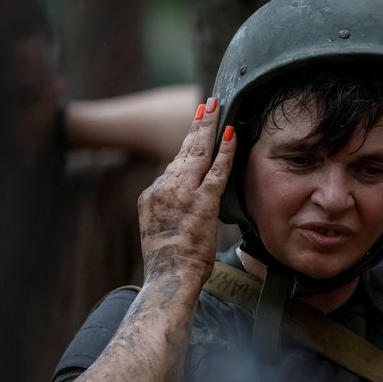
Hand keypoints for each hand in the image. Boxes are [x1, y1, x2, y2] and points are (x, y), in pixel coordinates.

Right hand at [137, 97, 234, 282]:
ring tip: (215, 108)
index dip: (186, 147)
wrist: (168, 276)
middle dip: (196, 126)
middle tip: (206, 105)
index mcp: (151, 195)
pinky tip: (231, 133)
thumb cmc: (168, 264)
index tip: (194, 129)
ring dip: (208, 128)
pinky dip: (225, 150)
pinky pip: (216, 170)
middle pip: (183, 151)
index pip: (173, 166)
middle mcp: (163, 189)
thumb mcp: (160, 231)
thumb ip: (170, 212)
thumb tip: (183, 205)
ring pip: (197, 154)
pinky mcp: (202, 202)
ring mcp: (182, 194)